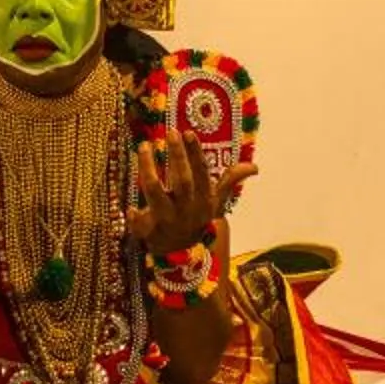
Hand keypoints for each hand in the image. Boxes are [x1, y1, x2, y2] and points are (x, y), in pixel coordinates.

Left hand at [126, 130, 220, 258]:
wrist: (180, 252)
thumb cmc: (195, 217)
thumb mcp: (215, 202)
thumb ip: (230, 181)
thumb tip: (254, 167)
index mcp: (202, 200)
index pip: (201, 174)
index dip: (195, 154)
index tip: (188, 132)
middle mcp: (186, 209)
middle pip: (182, 181)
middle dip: (177, 156)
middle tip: (170, 131)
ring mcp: (166, 220)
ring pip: (154, 193)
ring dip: (148, 169)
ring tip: (143, 147)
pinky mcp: (148, 231)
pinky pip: (139, 224)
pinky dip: (134, 217)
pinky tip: (130, 207)